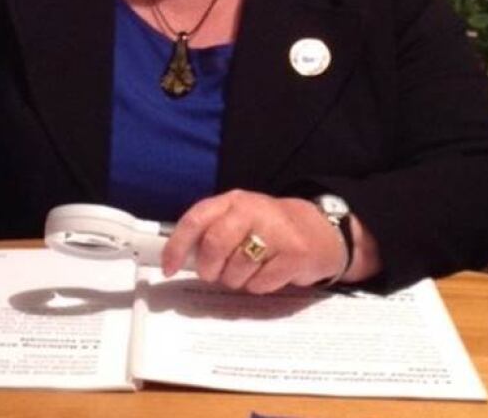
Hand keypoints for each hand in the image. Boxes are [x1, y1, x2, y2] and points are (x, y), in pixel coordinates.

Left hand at [161, 189, 372, 293]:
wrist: (318, 231)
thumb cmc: (268, 228)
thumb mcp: (238, 220)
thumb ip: (211, 232)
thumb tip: (177, 259)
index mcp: (232, 200)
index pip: (196, 218)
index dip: (177, 245)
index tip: (169, 268)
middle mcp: (252, 210)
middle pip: (214, 244)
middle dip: (209, 268)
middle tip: (214, 274)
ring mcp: (275, 230)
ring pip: (236, 269)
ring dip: (236, 280)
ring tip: (248, 271)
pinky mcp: (294, 253)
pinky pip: (260, 283)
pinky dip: (259, 286)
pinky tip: (269, 273)